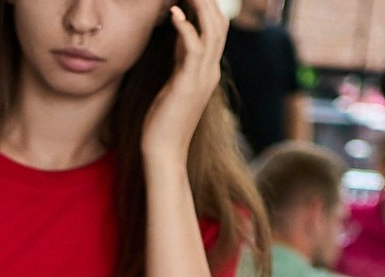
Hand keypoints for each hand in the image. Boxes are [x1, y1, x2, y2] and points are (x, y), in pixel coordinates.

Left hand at [141, 0, 226, 163]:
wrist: (164, 154)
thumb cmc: (164, 122)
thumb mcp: (175, 82)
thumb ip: (181, 58)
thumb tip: (180, 33)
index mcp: (209, 70)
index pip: (216, 30)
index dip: (208, 8)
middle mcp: (210, 71)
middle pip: (219, 25)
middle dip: (209, 1)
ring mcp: (202, 77)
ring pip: (212, 31)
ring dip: (201, 6)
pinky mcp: (189, 84)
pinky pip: (194, 49)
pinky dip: (185, 28)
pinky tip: (174, 13)